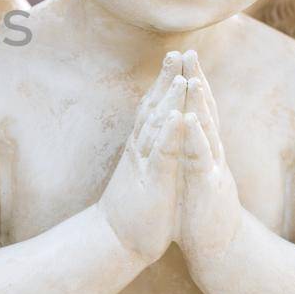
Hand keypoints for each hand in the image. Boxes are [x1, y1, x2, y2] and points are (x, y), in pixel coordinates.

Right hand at [100, 52, 185, 262]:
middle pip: (154, 108)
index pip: (152, 109)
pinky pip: (163, 153)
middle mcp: (140, 150)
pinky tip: (178, 114)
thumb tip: (152, 139)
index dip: (163, 84)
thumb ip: (148, 155)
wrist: (113, 241)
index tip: (175, 60)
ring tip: (181, 75)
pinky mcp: (153, 182)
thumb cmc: (131, 211)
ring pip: (158, 125)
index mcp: (141, 149)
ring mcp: (145, 164)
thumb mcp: (142, 175)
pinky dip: (171, 132)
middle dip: (167, 79)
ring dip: (170, 99)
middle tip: (177, 52)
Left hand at [176, 52, 243, 259]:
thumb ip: (188, 150)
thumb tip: (182, 127)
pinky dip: (197, 139)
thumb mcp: (191, 174)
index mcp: (202, 149)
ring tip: (193, 78)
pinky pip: (202, 160)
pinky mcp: (210, 188)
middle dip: (197, 80)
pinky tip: (190, 121)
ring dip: (200, 104)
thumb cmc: (200, 211)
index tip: (181, 55)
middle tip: (189, 51)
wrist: (218, 249)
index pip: (197, 109)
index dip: (190, 82)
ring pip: (207, 130)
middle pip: (205, 110)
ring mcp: (212, 169)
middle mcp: (211, 154)